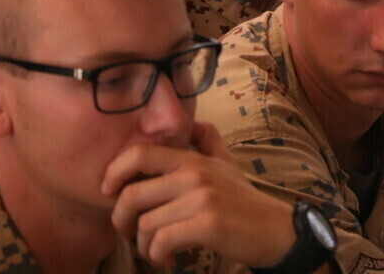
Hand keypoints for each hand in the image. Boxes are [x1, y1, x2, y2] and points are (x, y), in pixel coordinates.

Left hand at [104, 121, 296, 267]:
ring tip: (155, 251)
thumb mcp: (226, 162)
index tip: (108, 192)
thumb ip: (207, 140)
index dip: (114, 172)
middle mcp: (194, 173)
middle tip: (128, 233)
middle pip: (133, 195)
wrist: (275, 229)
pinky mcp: (207, 224)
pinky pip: (162, 242)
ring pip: (146, 224)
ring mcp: (201, 198)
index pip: (139, 154)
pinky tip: (167, 260)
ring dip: (144, 245)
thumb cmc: (244, 199)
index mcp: (192, 158)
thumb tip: (192, 123)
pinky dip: (157, 256)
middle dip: (121, 220)